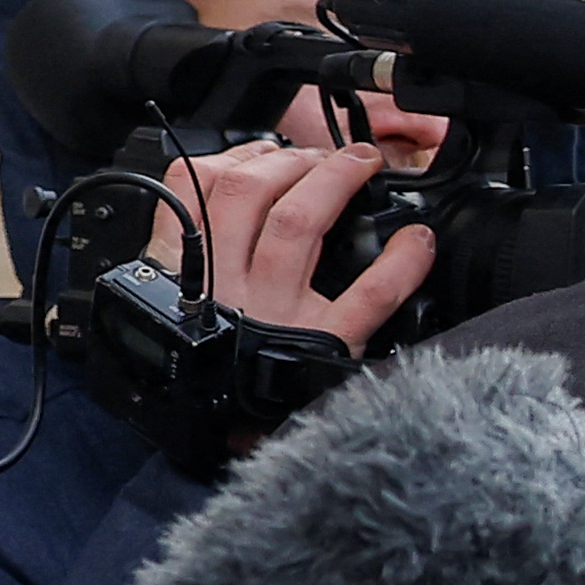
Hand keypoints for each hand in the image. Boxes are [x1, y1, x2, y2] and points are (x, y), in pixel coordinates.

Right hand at [149, 137, 433, 348]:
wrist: (215, 433)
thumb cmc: (201, 366)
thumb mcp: (166, 304)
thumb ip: (183, 253)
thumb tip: (219, 192)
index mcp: (182, 270)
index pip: (193, 187)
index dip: (235, 156)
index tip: (263, 151)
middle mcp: (228, 286)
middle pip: (250, 192)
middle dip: (290, 158)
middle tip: (320, 152)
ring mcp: (276, 312)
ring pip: (298, 225)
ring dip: (333, 180)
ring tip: (360, 163)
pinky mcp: (321, 345)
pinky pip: (368, 298)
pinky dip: (400, 265)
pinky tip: (418, 240)